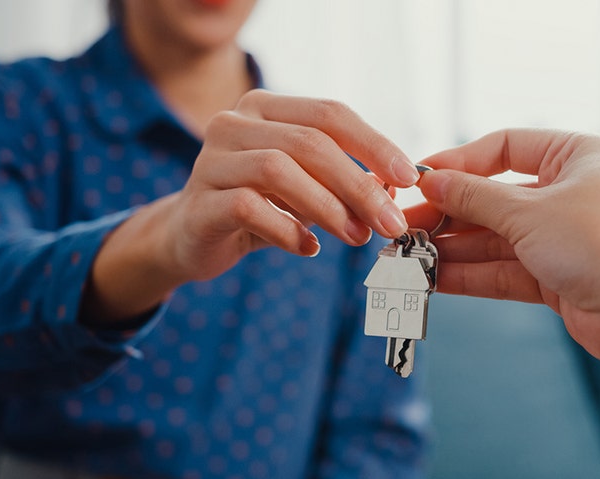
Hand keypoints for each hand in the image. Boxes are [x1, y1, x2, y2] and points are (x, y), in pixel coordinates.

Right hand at [164, 90, 417, 280]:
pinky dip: (287, 230)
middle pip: (310, 143)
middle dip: (359, 185)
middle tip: (390, 222)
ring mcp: (210, 160)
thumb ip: (345, 182)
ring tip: (357, 237)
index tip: (409, 177)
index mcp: (265, 108)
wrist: (190, 238)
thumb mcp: (307, 189)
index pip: (330, 114)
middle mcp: (233, 123)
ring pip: (279, 170)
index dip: (374, 144)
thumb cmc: (259, 207)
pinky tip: (307, 248)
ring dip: (328, 207)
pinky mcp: (198, 202)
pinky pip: (249, 208)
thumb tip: (394, 189)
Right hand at [407, 129, 599, 394]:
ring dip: (451, 248)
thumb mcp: (530, 211)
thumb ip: (475, 197)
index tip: (416, 178)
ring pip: (493, 238)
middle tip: (401, 225)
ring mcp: (560, 237)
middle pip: (492, 197)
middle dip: (447, 214)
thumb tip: (430, 182)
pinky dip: (468, 275)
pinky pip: (501, 270)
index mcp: (573, 156)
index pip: (503, 147)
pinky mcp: (555, 277)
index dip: (458, 163)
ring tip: (406, 257)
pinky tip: (431, 279)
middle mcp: (567, 192)